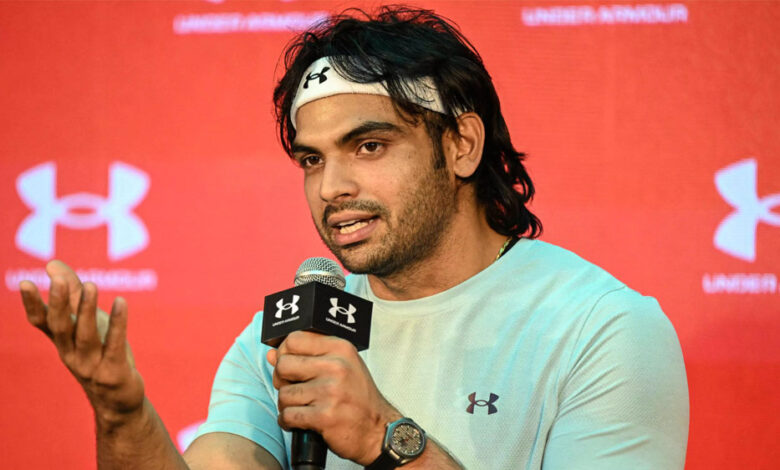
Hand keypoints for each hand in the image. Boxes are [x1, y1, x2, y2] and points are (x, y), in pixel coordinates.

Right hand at [19, 260, 144, 427]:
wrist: (117, 400)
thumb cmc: (101, 353)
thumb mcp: (87, 322)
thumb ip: (71, 294)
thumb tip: (52, 265)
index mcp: (62, 341)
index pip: (42, 322)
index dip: (32, 304)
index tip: (25, 282)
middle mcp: (71, 353)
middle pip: (61, 327)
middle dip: (58, 304)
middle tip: (57, 280)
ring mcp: (91, 365)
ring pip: (86, 336)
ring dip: (86, 310)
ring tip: (90, 285)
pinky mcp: (114, 372)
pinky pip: (115, 345)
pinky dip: (118, 323)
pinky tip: (122, 302)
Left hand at [266, 331, 400, 464]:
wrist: (378, 430)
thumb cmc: (358, 398)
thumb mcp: (341, 368)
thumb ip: (308, 358)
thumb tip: (272, 354)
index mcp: (340, 348)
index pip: (294, 339)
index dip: (284, 353)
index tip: (288, 366)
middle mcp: (336, 366)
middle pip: (284, 364)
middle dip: (281, 380)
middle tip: (293, 389)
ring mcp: (330, 391)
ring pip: (284, 393)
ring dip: (286, 404)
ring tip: (301, 408)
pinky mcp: (324, 416)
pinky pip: (288, 415)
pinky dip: (288, 421)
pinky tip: (299, 422)